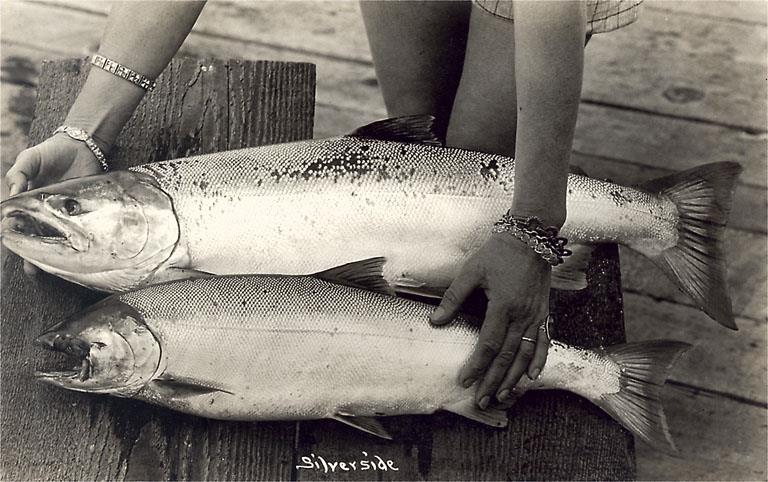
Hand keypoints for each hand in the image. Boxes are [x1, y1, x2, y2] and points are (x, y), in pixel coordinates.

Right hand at [4, 134, 102, 274]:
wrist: (81, 147)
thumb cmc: (51, 152)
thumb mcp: (29, 159)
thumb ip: (18, 174)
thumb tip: (12, 194)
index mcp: (27, 201)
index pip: (15, 223)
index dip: (11, 235)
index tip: (10, 244)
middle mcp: (43, 211)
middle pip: (33, 237)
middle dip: (29, 254)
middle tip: (30, 269)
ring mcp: (62, 214)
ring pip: (53, 239)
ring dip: (48, 256)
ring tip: (44, 270)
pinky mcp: (81, 212)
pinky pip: (76, 232)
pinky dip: (72, 244)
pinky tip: (70, 257)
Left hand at [430, 232, 550, 408]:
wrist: (531, 238)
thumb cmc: (499, 253)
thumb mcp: (471, 271)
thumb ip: (453, 298)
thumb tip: (435, 322)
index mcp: (503, 306)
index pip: (488, 345)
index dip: (477, 366)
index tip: (465, 381)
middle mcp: (522, 316)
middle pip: (507, 357)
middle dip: (493, 381)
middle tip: (482, 400)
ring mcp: (536, 316)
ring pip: (525, 355)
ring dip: (514, 378)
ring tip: (503, 395)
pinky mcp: (544, 314)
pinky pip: (543, 342)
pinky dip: (538, 361)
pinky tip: (531, 377)